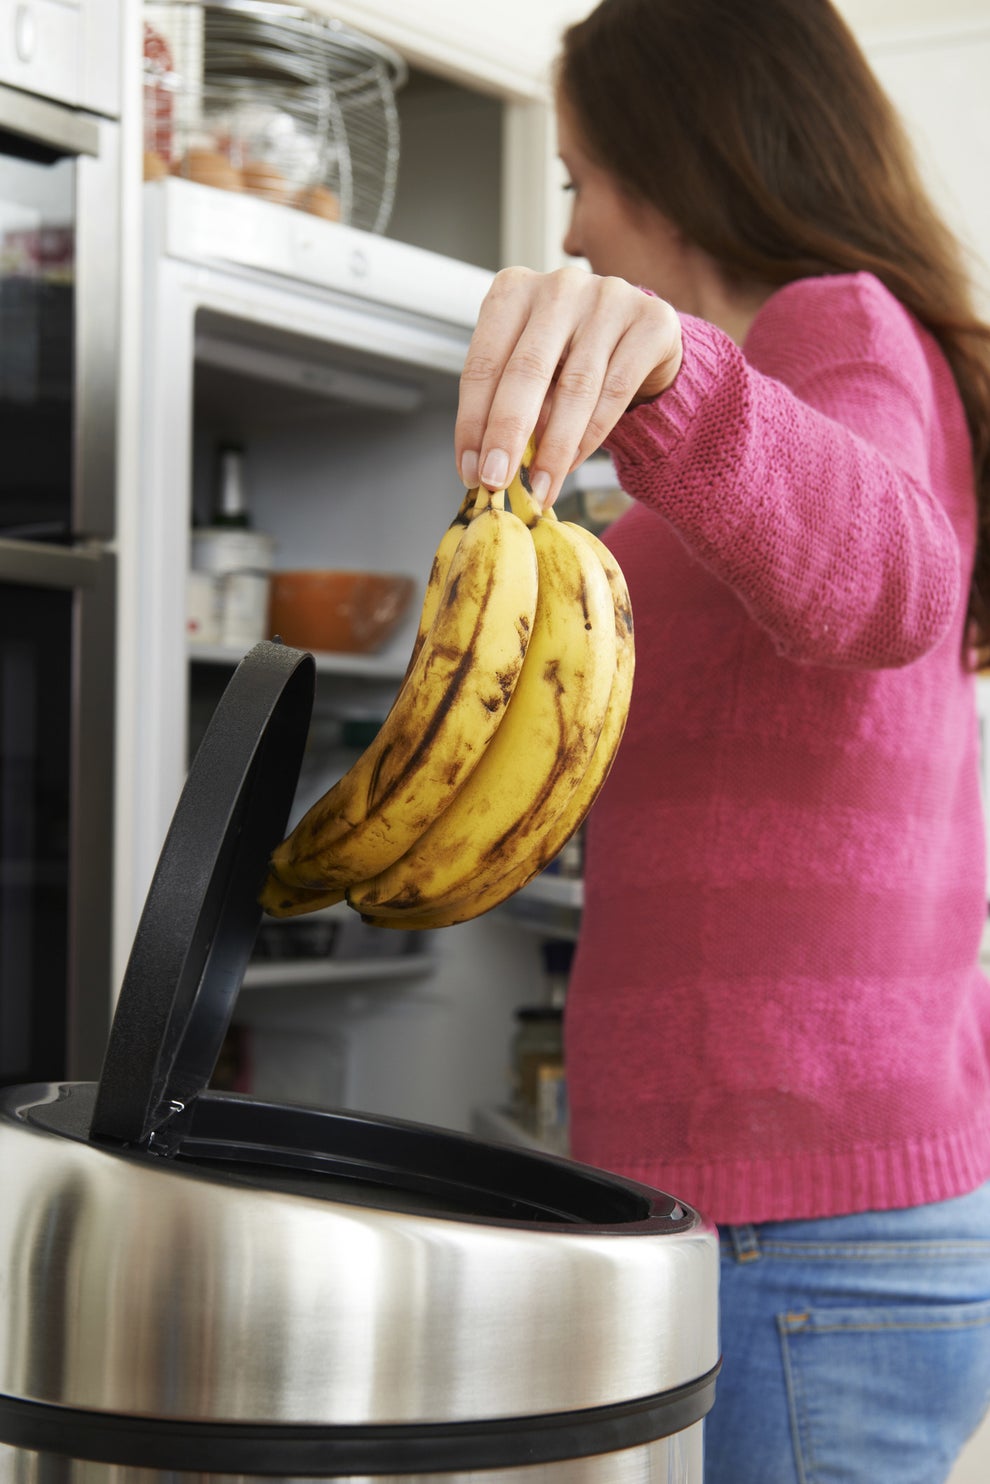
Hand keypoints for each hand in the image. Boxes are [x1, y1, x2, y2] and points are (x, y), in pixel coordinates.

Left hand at [455, 265, 681, 507]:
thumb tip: (490, 464)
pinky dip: (591, 436)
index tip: (470, 470)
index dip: (472, 422)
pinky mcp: (652, 321)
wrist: (641, 338)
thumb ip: (510, 403)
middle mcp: (559, 287)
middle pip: (526, 371)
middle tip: (496, 481)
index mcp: (514, 290)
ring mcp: (609, 297)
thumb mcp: (532, 372)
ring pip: (575, 387)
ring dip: (554, 448)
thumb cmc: (571, 356)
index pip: (483, 363)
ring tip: (540, 487)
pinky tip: (573, 464)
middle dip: (507, 435)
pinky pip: (616, 390)